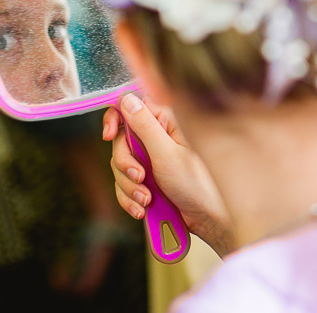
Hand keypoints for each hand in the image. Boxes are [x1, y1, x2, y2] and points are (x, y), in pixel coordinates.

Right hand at [103, 93, 233, 255]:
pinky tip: (142, 209)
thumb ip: (144, 126)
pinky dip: (129, 198)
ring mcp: (152, 159)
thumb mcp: (167, 154)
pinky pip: (125, 184)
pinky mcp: (149, 179)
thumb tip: (126, 98)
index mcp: (166, 121)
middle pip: (121, 141)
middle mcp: (158, 136)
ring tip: (146, 200)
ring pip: (121, 165)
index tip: (109, 136)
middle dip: (125, 164)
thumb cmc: (197, 184)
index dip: (115, 119)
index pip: (130, 107)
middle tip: (140, 178)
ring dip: (129, 186)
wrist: (208, 219)